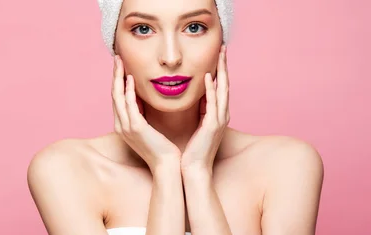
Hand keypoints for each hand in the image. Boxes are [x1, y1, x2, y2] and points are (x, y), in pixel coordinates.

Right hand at [112, 55, 180, 169]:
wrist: (168, 166)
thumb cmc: (163, 149)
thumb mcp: (149, 128)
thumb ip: (144, 114)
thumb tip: (144, 99)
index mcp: (124, 125)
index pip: (117, 98)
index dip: (117, 81)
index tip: (121, 66)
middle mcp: (121, 125)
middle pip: (114, 95)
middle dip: (115, 75)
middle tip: (117, 58)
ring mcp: (126, 127)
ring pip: (117, 97)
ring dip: (118, 77)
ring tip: (120, 62)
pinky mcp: (136, 128)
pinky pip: (129, 105)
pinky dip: (128, 91)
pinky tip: (130, 78)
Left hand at [181, 45, 229, 172]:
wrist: (193, 170)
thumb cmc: (192, 150)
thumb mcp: (196, 126)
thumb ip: (198, 112)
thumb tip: (194, 98)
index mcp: (217, 115)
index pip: (220, 88)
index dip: (220, 70)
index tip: (217, 55)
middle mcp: (221, 115)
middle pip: (225, 85)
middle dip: (224, 66)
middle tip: (223, 48)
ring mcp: (218, 120)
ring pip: (223, 91)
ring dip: (221, 72)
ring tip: (220, 55)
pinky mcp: (212, 126)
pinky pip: (213, 104)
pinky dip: (212, 90)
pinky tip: (208, 77)